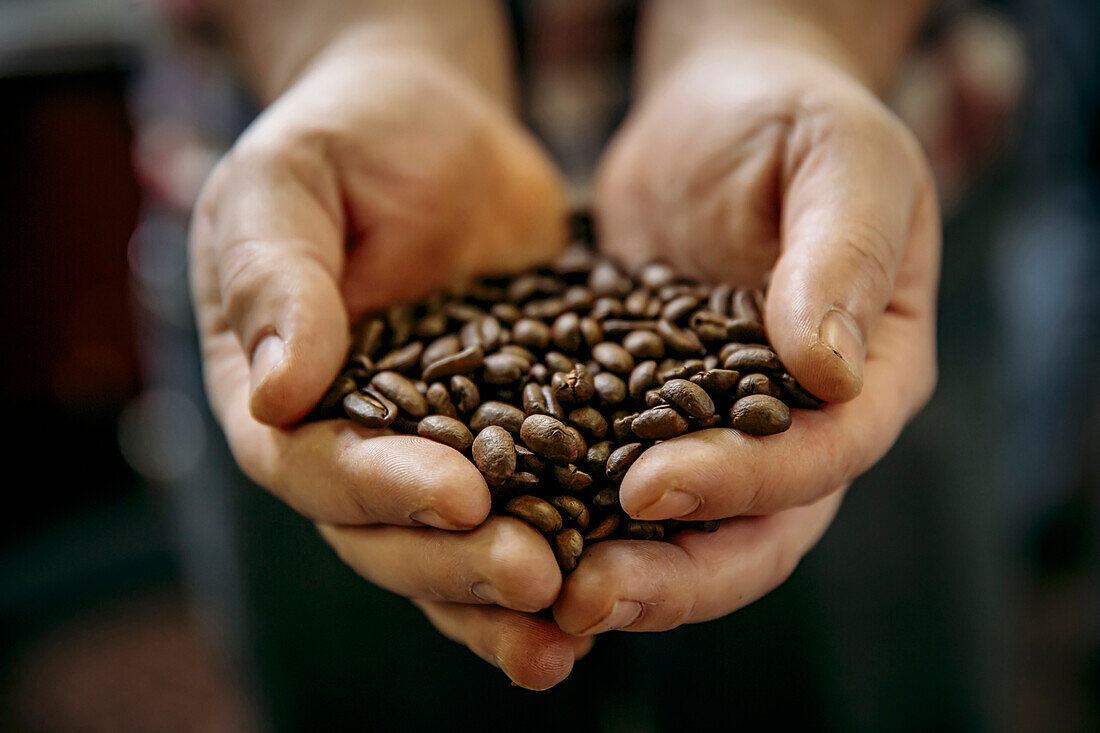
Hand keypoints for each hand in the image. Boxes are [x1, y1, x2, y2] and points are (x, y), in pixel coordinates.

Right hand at [189, 31, 591, 687]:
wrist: (434, 125)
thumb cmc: (345, 139)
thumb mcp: (289, 184)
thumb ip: (276, 278)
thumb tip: (276, 393)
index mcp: (281, 398)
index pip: (318, 466)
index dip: (384, 490)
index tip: (461, 496)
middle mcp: (356, 442)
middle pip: (392, 534)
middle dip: (462, 563)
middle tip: (538, 578)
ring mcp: (439, 445)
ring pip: (463, 542)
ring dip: (510, 593)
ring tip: (574, 626)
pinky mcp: (516, 428)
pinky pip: (538, 496)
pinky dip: (570, 541)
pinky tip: (623, 575)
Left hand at [554, 40, 939, 634]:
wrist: (721, 109)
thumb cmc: (795, 119)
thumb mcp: (840, 161)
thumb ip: (842, 256)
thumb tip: (828, 370)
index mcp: (871, 378)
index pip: (821, 458)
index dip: (742, 483)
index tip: (650, 487)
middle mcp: (802, 426)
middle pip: (754, 532)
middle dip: (674, 576)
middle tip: (584, 598)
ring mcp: (723, 429)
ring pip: (682, 529)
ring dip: (614, 567)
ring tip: (536, 593)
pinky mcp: (646, 413)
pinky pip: (612, 477)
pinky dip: (566, 507)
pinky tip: (503, 526)